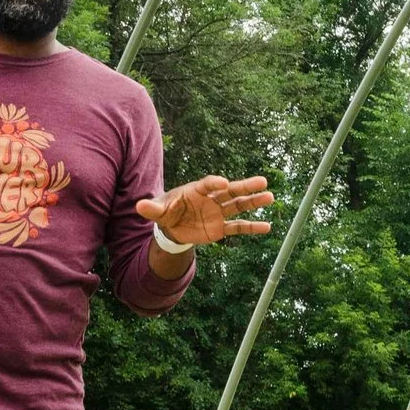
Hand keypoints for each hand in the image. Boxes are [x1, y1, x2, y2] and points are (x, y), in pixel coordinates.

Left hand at [137, 176, 275, 245]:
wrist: (172, 227)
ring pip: (239, 206)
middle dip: (246, 187)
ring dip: (254, 202)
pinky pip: (238, 227)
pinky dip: (252, 228)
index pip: (208, 184)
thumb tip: (139, 206)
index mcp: (197, 190)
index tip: (223, 183)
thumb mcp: (158, 210)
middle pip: (231, 191)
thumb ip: (152, 208)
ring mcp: (218, 213)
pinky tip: (267, 227)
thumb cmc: (166, 212)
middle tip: (262, 181)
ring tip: (270, 197)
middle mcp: (211, 199)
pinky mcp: (221, 227)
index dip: (215, 183)